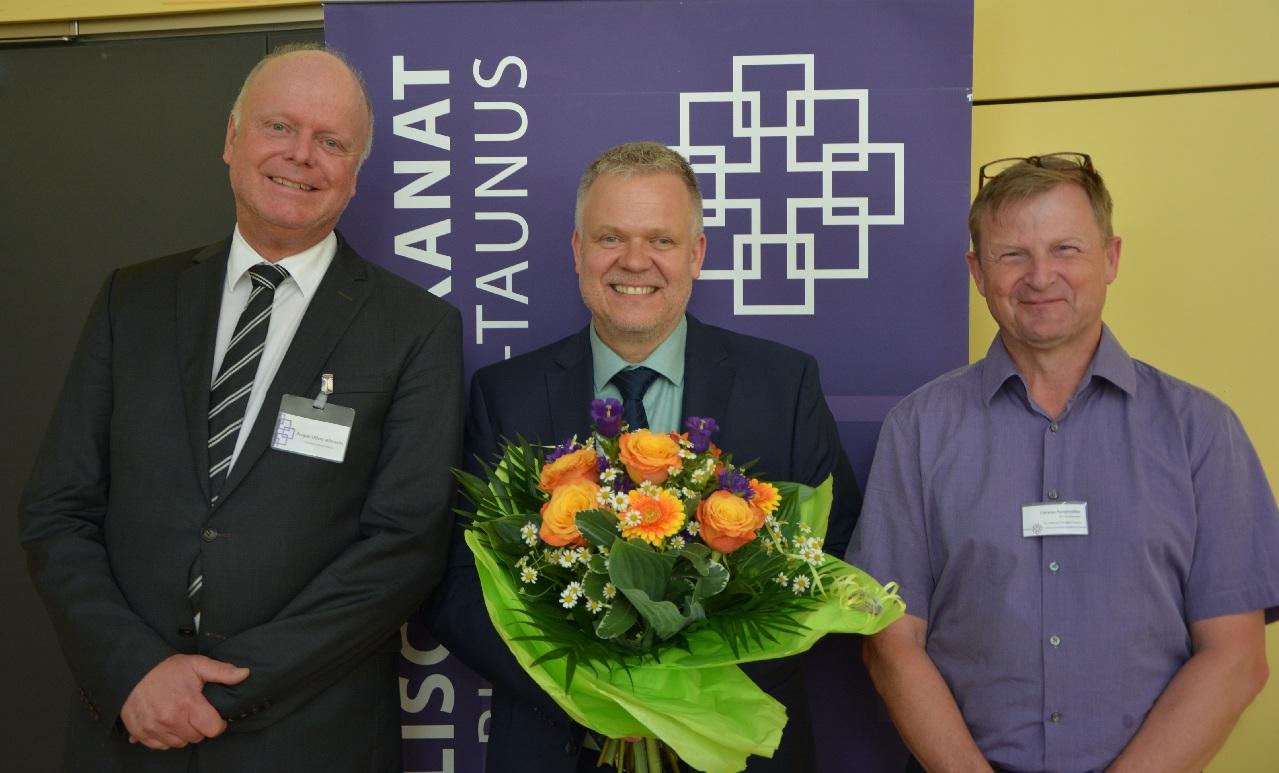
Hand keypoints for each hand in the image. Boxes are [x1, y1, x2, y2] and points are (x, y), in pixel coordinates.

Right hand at [120, 654, 249, 749]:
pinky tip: (166, 722)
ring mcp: (154, 728)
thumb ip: (222, 671)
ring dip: (183, 733)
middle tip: (195, 713)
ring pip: (179, 743)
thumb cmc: (167, 669)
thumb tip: (245, 673)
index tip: (214, 716)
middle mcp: (170, 719)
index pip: (213, 729)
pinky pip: (161, 746)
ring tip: (180, 716)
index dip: (218, 723)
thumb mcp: (197, 664)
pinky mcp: (141, 733)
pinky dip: (166, 738)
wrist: (133, 670)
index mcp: (187, 703)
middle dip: (200, 727)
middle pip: (197, 737)